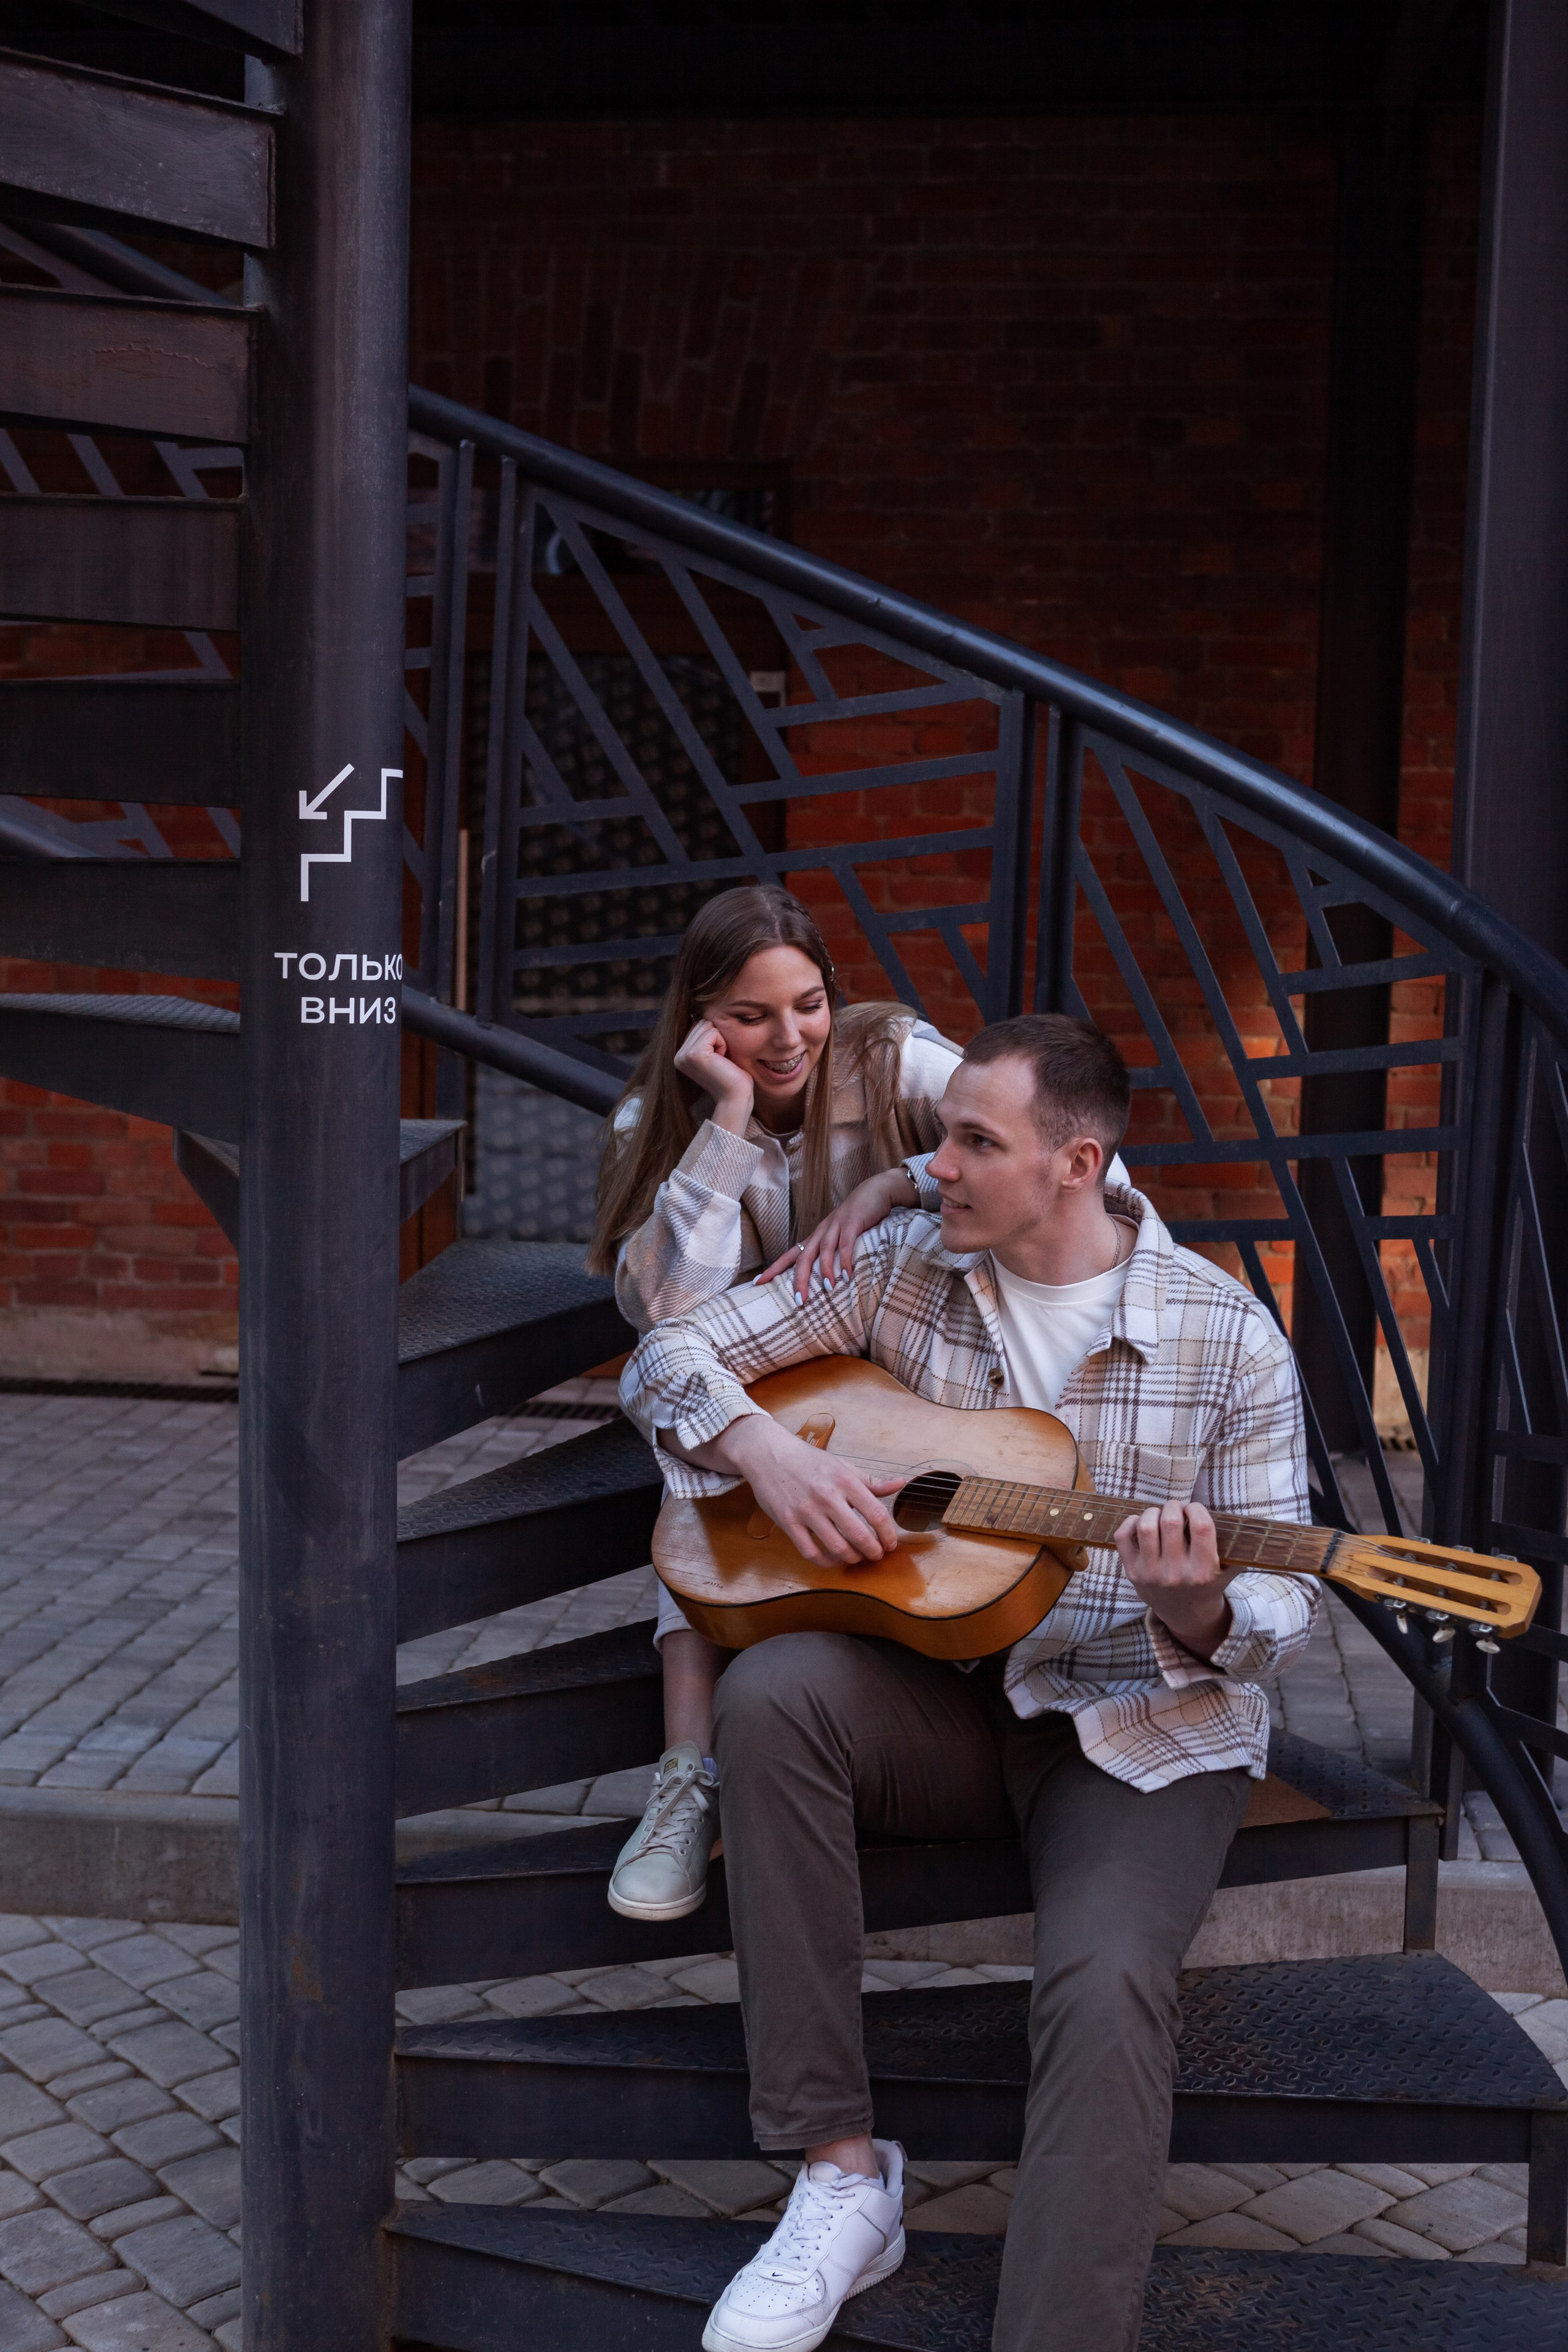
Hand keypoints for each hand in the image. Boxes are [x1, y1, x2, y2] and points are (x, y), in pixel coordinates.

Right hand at [674, 1017, 753, 1133]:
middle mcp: (678, 1055)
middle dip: (717, 1037)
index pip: (698, 1025)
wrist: (735, 1097)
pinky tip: (722, 1061)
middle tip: (720, 1061)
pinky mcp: (694, 1054)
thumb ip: (705, 1037)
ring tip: (721, 1061)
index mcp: (680, 1055)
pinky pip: (713, 1032)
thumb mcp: (714, 1053)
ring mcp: (684, 1055)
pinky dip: (723, 1044)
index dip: (715, 1038)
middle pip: (702, 1023)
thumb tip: (703, 1014)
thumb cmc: (731, 1076)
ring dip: (721, 1041)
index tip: (718, 1060)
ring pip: (707, 1025)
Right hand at [722, 1415, 905, 1566]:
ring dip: (853, 1558)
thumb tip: (901, 1483)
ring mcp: (806, 1511)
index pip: (877, 1514)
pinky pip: (811, 1553)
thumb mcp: (843, 1466)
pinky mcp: (788, 1523)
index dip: (889, 1535)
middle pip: (860, 1536)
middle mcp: (827, 1496)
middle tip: (877, 1555)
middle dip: (874, 1551)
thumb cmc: (809, 1461)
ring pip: (837, 1548)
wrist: (769, 1454)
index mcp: (845, 1481)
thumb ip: (872, 1481)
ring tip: (857, 1557)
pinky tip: (834, 1560)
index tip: (891, 1544)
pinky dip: (827, 1562)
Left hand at [758, 1169, 919, 1299]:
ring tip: (828, 1288)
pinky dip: (846, 1259)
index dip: (774, 1268)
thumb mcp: (841, 1236)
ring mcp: (836, 1225)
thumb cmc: (857, 1218)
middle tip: (799, 1300)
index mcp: (816, 1237)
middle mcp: (822, 1231)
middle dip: (799, 1278)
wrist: (876, 1191)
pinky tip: (847, 1275)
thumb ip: (833, 1254)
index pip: (790, 1254)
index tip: (758, 1282)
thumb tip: (826, 1280)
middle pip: (804, 1256)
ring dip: (825, 1270)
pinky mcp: (853, 1222)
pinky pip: (846, 1243)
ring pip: (824, 1250)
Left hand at [1112, 1499, 1237, 1661]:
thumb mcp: (1228, 1570)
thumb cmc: (1209, 1584)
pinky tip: (1142, 1523)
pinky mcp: (1132, 1573)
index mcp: (1203, 1572)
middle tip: (1177, 1509)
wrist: (1186, 1616)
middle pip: (1170, 1522)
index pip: (1200, 1527)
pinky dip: (1130, 1523)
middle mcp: (1176, 1574)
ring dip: (1153, 1512)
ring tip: (1161, 1514)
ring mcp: (1151, 1574)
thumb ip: (1238, 1549)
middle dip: (1174, 1506)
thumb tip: (1253, 1524)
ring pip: (1146, 1526)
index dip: (1197, 1509)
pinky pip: (1123, 1537)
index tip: (1195, 1509)